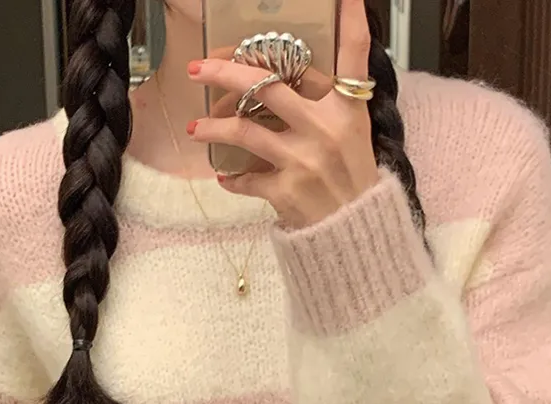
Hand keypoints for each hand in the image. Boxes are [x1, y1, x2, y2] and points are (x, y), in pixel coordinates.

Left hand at [188, 0, 379, 227]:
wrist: (356, 236)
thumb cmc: (352, 182)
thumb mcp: (355, 135)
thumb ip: (331, 103)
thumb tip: (297, 78)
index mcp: (348, 110)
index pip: (353, 55)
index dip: (350, 19)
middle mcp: (326, 129)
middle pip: (268, 85)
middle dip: (224, 73)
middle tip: (199, 68)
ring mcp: (304, 161)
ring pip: (244, 131)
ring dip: (212, 129)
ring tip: (195, 129)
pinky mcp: (286, 192)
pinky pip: (246, 179)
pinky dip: (232, 179)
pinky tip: (224, 176)